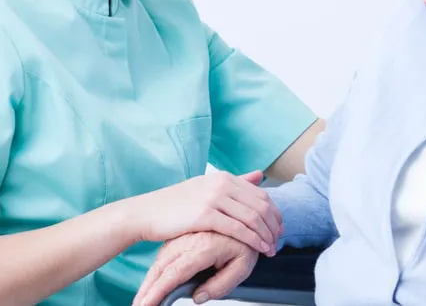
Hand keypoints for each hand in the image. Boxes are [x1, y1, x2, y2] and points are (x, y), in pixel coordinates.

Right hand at [128, 170, 280, 255]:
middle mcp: (221, 184)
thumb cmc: (175, 205)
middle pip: (261, 205)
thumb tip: (259, 176)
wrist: (146, 213)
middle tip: (278, 241)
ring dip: (266, 235)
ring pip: (253, 217)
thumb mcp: (206, 187)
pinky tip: (258, 249)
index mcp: (224, 177)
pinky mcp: (205, 215)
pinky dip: (253, 240)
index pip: (261, 194)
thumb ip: (234, 182)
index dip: (275, 212)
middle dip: (274, 226)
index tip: (279, 228)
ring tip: (271, 249)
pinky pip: (238, 229)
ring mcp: (213, 198)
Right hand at [133, 232, 257, 305]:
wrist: (244, 216)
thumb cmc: (244, 243)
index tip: (146, 305)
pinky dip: (154, 273)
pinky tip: (150, 286)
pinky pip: (163, 256)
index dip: (158, 291)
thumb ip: (223, 283)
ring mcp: (182, 238)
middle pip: (161, 268)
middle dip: (147, 290)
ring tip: (141, 300)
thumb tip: (198, 297)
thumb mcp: (243, 265)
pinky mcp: (179, 237)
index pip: (175, 273)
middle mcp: (189, 240)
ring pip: (159, 262)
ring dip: (148, 282)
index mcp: (204, 246)